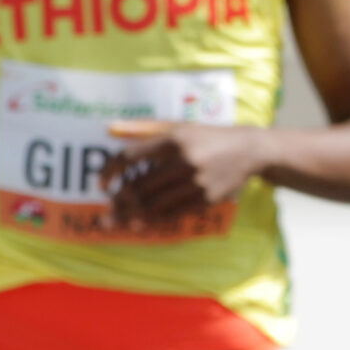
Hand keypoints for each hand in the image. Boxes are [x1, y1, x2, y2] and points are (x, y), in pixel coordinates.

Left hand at [102, 121, 266, 227]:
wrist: (249, 150)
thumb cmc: (207, 136)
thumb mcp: (177, 126)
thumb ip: (143, 127)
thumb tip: (109, 128)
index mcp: (173, 138)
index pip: (132, 155)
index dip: (111, 170)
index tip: (101, 182)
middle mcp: (183, 160)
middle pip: (141, 185)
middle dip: (119, 200)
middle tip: (105, 211)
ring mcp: (196, 182)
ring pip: (155, 204)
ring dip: (131, 215)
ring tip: (115, 222)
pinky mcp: (206, 199)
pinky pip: (173, 213)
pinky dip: (153, 220)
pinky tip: (139, 224)